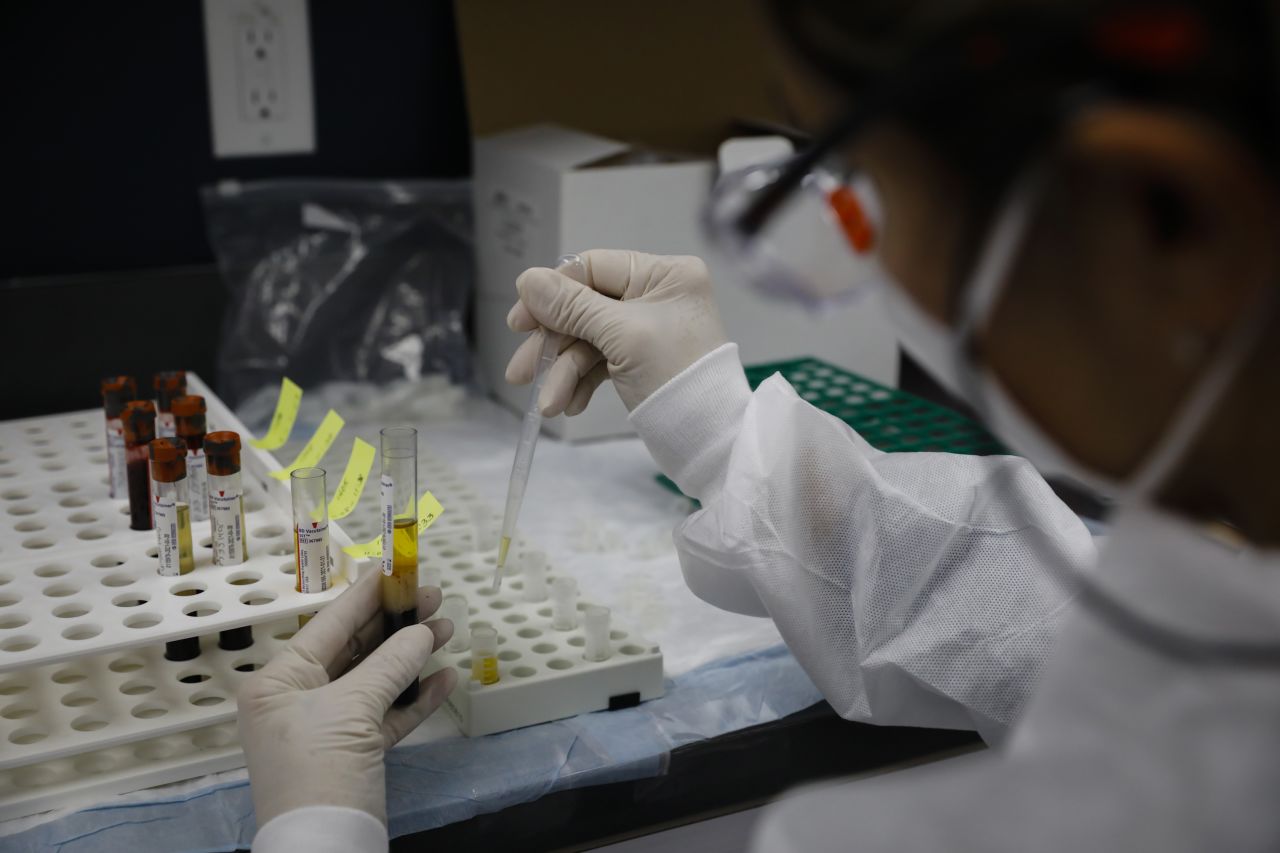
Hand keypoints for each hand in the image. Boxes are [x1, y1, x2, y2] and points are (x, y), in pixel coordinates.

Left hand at [237, 567, 456, 826]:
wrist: (323, 850)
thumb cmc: (318, 772)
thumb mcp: (351, 710)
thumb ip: (389, 663)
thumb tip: (422, 630)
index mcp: (278, 682)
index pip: (328, 625)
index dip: (365, 595)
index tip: (396, 568)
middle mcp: (297, 700)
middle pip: (353, 649)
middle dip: (396, 624)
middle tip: (434, 596)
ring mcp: (327, 728)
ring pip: (375, 680)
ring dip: (412, 657)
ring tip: (447, 631)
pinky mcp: (354, 755)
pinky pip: (387, 715)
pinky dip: (415, 697)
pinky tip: (445, 679)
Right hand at [506, 250, 727, 414]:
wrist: (709, 438)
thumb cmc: (673, 374)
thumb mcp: (620, 335)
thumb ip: (571, 306)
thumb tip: (527, 279)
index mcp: (664, 274)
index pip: (593, 268)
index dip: (552, 294)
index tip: (519, 323)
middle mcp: (657, 294)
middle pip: (585, 307)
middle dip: (552, 344)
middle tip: (519, 372)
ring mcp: (647, 328)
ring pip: (588, 340)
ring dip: (563, 372)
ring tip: (548, 405)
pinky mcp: (640, 359)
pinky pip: (600, 362)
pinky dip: (581, 383)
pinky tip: (568, 406)